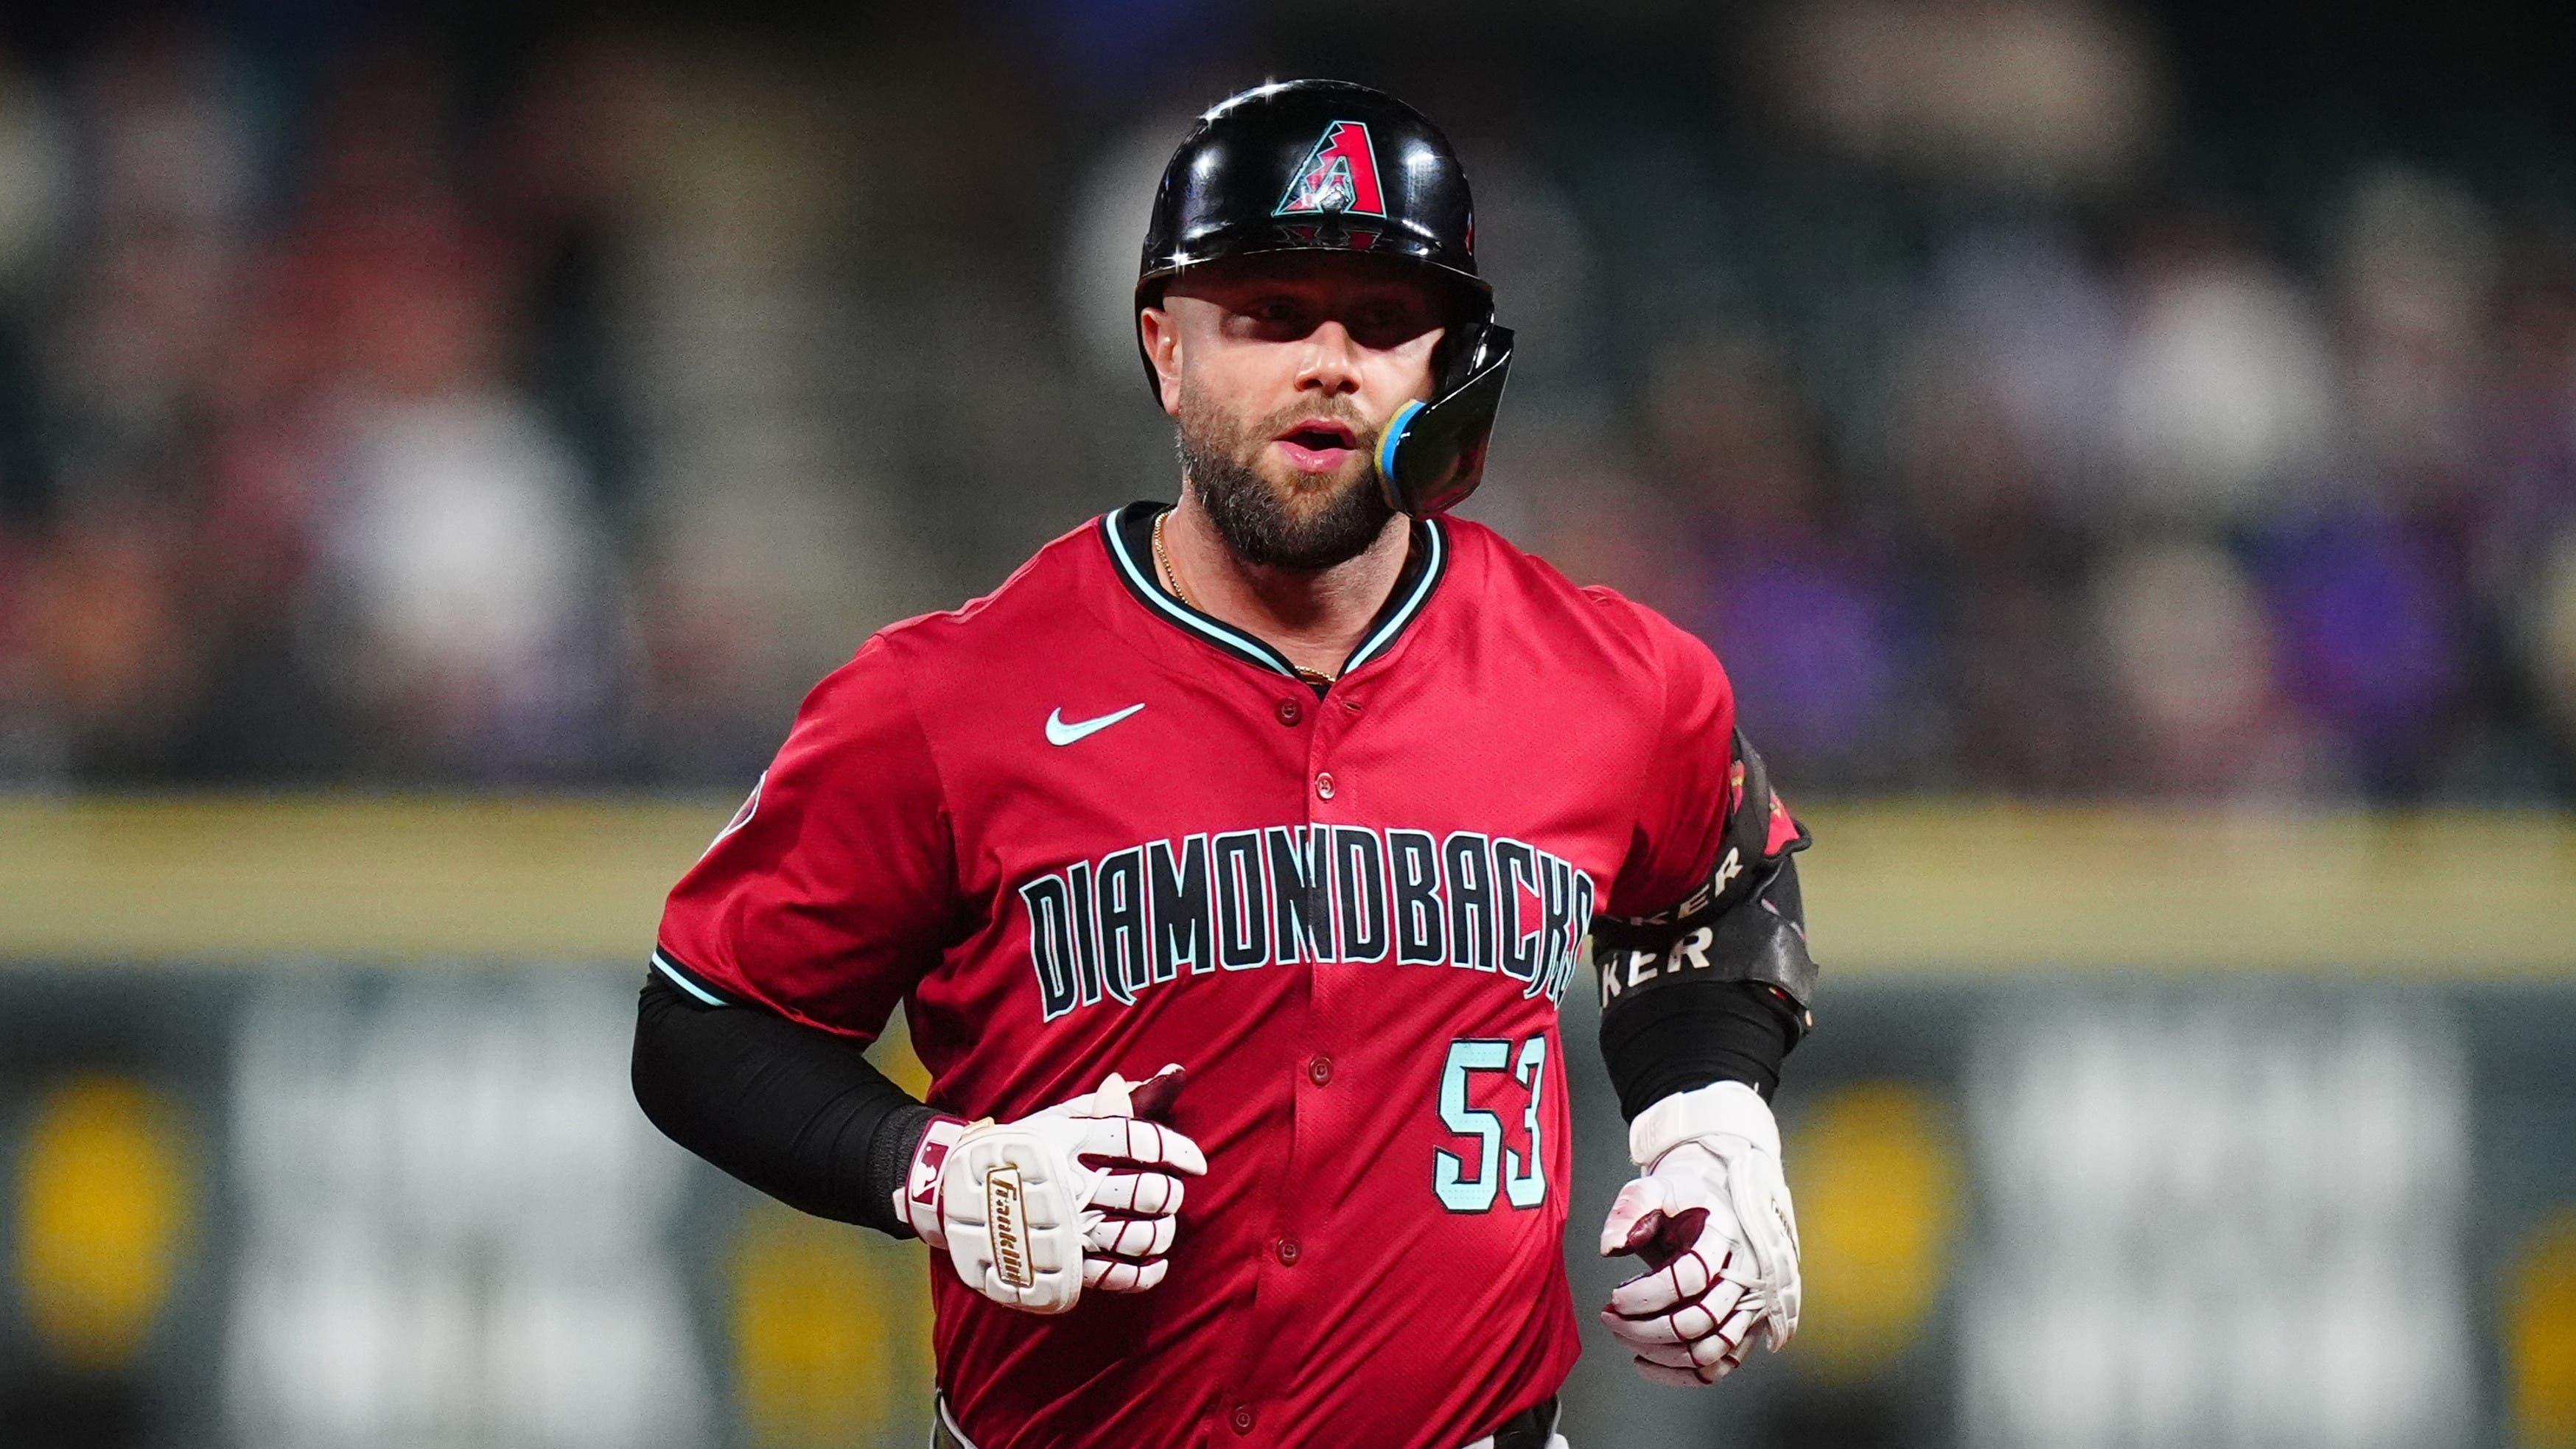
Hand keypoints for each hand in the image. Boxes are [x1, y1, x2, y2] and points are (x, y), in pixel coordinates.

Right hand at [898, 1064, 1204, 1313]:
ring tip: (1161, 1224)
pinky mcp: (1059, 1266)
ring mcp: (1065, 1229)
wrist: (951, 1197)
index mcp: (1068, 1141)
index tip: (1196, 1162)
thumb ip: (1102, 1105)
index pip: (1138, 1139)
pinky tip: (1156, 1262)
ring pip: (1139, 1235)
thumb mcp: (1053, 1120)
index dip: (1176, 1150)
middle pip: (1147, 1192)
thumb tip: (1145, 1079)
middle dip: (1170, 1193)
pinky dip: (1147, 1272)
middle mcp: (1071, 1185)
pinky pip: (1117, 1276)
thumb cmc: (1015, 1151)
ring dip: (1163, 1230)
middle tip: (1169, 1192)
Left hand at [1599, 1081, 1799, 1384]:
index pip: (1690, 1278)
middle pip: (1699, 1320)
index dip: (1646, 1295)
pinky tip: (1645, 1361)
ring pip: (1709, 1350)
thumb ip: (1628, 1209)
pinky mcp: (1745, 1328)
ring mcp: (1749, 1305)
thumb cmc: (1680, 1199)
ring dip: (1661, 1353)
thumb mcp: (1652, 1188)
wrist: (1714, 1202)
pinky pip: (1720, 1367)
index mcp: (1724, 1236)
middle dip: (1646, 1328)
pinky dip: (1683, 1376)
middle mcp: (1745, 1275)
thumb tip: (1610, 1247)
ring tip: (1624, 1336)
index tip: (1613, 1297)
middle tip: (1610, 1318)